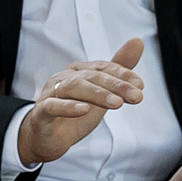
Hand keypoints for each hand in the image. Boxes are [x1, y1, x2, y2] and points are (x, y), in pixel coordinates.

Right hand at [15, 37, 144, 167]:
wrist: (47, 138)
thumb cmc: (74, 113)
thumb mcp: (101, 94)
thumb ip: (118, 72)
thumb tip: (137, 42)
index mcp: (78, 71)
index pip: (102, 68)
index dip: (122, 74)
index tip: (140, 85)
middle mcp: (64, 78)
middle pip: (91, 76)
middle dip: (115, 85)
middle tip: (136, 96)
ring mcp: (51, 94)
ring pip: (73, 87)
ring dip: (97, 94)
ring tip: (117, 103)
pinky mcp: (41, 112)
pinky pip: (52, 106)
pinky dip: (68, 107)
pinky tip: (84, 110)